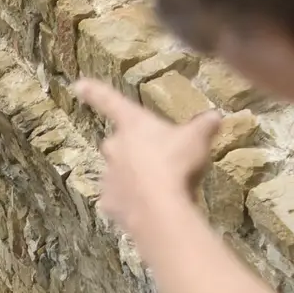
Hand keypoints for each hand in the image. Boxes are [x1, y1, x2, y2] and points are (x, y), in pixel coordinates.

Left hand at [75, 78, 223, 235]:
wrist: (160, 207)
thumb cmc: (177, 162)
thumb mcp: (199, 138)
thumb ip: (205, 125)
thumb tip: (215, 116)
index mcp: (132, 124)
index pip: (109, 101)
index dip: (95, 91)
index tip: (78, 84)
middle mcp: (114, 146)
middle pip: (119, 143)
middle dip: (135, 149)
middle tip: (159, 158)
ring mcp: (109, 176)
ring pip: (118, 172)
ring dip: (133, 176)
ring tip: (158, 187)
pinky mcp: (110, 203)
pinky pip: (119, 199)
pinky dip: (130, 202)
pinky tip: (147, 207)